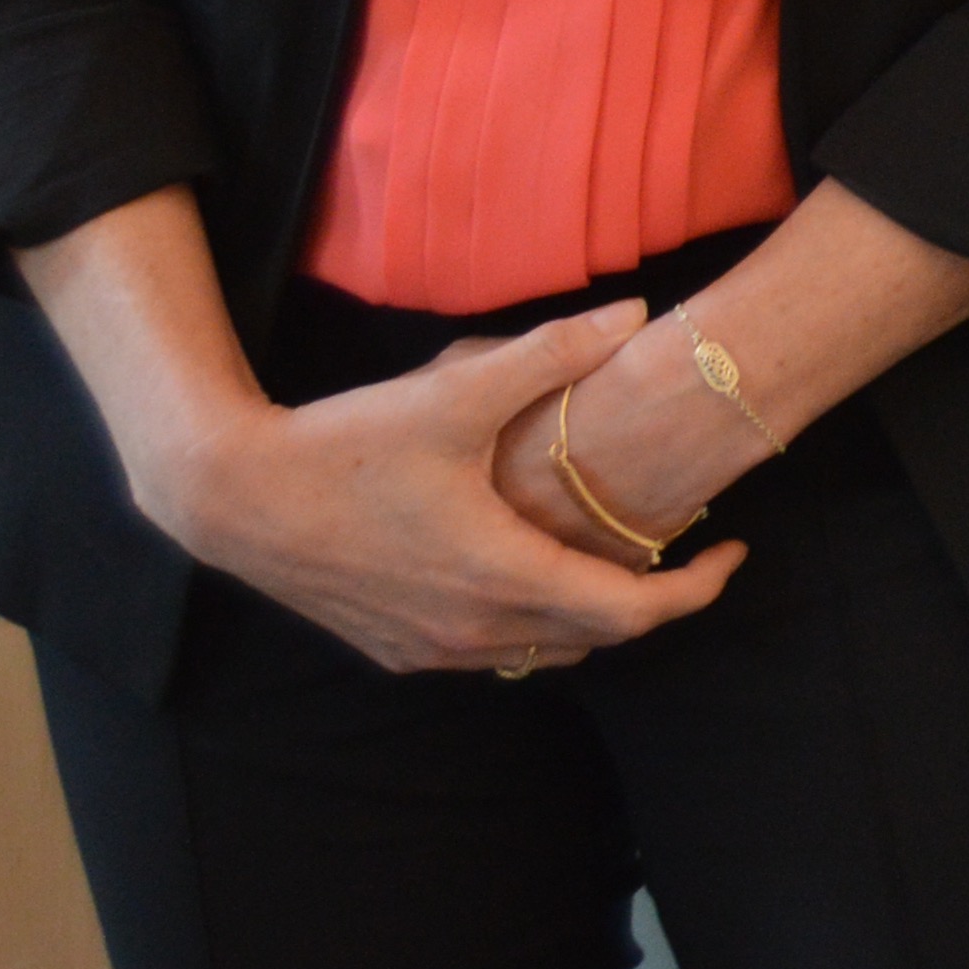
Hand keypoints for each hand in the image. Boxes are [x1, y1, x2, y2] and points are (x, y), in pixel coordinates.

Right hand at [137, 301, 744, 678]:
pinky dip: (538, 624)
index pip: (633, 612)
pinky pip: (495, 654)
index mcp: (501, 574)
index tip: (735, 550)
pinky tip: (543, 572)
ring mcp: (431, 650)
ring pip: (546, 652)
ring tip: (627, 557)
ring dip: (594, 615)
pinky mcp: (397, 651)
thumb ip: (551, 351)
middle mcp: (472, 631)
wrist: (234, 499)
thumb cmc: (345, 444)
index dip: (697, 588)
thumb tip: (639, 314)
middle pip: (598, 638)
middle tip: (694, 551)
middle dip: (656, 599)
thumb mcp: (453, 389)